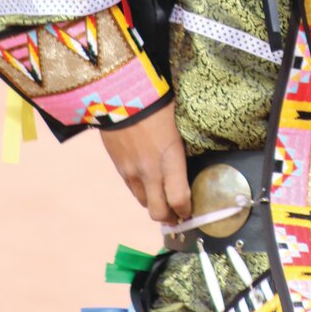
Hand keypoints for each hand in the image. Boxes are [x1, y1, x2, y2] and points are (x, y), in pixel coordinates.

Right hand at [99, 102, 191, 224]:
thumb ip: (180, 152)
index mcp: (169, 158)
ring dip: (155, 205)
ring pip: (144, 203)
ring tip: (164, 199)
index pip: (179, 199)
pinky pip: (132, 190)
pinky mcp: (118, 167)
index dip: (187, 210)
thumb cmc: (156, 104)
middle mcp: (149, 171)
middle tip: (179, 215)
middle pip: (159, 212)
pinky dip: (142, 193)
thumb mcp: (177, 127)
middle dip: (171, 218)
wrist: (119, 94)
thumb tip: (188, 167)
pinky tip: (148, 184)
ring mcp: (131, 172)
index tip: (192, 210)